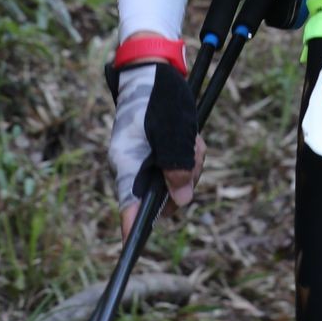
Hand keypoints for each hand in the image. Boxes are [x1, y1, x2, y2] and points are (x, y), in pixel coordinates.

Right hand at [107, 61, 204, 240]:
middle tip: (194, 152)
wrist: (153, 67)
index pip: (128, 205)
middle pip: (162, 196)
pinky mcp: (155, 154)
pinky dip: (189, 155)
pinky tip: (192, 137)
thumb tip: (182, 202)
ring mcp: (143, 161)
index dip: (132, 230)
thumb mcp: (175, 129)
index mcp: (127, 162)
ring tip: (193, 137)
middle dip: (186, 178)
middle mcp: (132, 166)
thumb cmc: (159, 95)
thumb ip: (178, 165)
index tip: (132, 252)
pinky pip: (177, 166)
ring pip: (174, 181)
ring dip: (191, 162)